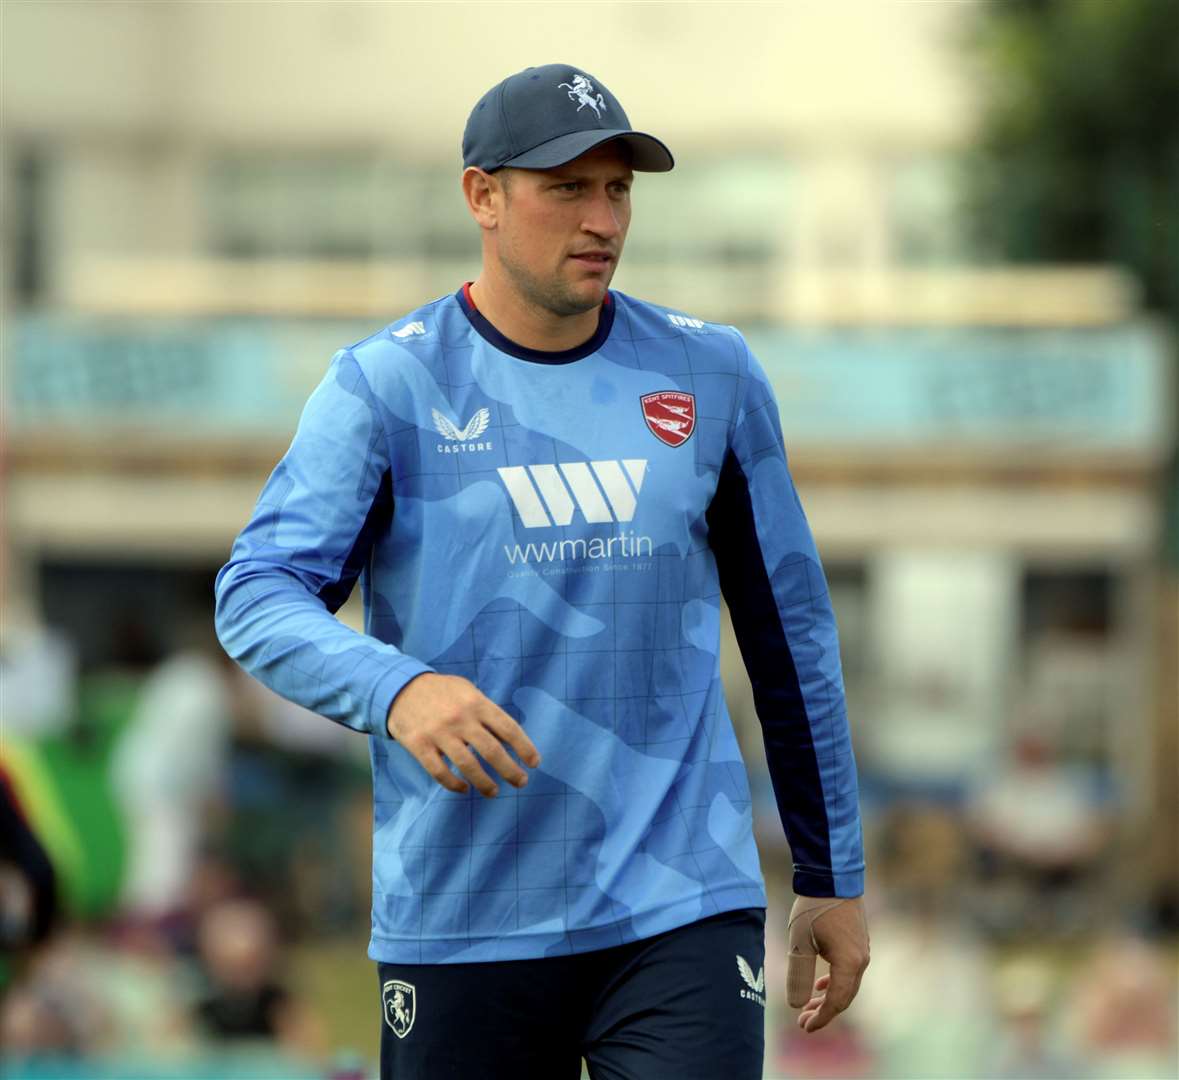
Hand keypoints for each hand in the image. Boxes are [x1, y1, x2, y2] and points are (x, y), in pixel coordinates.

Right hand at [386, 673, 540, 797]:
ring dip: (485, 783)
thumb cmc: (441, 691)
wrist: (400, 688)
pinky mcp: (420, 745)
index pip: (508, 728)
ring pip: (468, 765)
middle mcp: (460, 718)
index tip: (534, 763)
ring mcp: (439, 733)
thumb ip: (486, 711)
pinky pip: (440, 772)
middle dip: (510, 770)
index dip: (525, 748)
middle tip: (521, 782)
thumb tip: (509, 737)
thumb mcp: (467, 690)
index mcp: (476, 702)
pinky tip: (464, 788)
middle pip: (492, 750)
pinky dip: (454, 784)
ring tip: (494, 792)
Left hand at [786, 894, 869, 1032]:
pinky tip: (822, 983)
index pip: (836, 1002)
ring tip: (810, 1005)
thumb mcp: (800, 942)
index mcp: (849, 964)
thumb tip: (796, 1004)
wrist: (832, 878)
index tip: (804, 1027)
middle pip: (844, 996)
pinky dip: (835, 982)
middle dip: (824, 1011)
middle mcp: (861, 961)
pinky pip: (849, 971)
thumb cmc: (814, 908)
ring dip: (829, 996)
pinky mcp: (859, 942)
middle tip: (803, 1020)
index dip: (821, 1018)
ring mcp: (862, 951)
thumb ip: (799, 974)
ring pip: (847, 984)